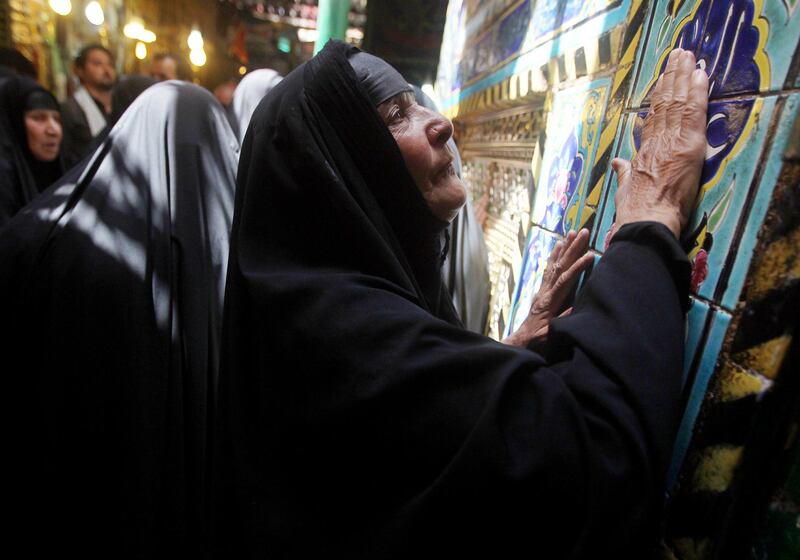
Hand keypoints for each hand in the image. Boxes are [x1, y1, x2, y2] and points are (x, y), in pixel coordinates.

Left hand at [503, 229, 592, 349]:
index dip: (577, 267)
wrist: (522, 340)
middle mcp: (545, 291)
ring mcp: (543, 289)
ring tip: (572, 233)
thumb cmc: (537, 340)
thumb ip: (562, 321)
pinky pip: (549, 269)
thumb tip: (576, 308)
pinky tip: (559, 245)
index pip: (564, 280)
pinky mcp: (543, 290)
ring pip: (554, 264)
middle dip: (572, 248)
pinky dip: (555, 256)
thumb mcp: (549, 334)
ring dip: (564, 248)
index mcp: (549, 302)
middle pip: (560, 266)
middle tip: (583, 232)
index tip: (591, 255)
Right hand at [609, 48, 708, 238]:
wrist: (646, 221)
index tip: (662, 80)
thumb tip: (618, 163)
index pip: (653, 119)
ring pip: (678, 102)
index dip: (659, 97)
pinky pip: (694, 112)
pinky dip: (697, 92)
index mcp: (643, 153)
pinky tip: (699, 74)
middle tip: (676, 56)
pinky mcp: (689, 145)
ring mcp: (672, 142)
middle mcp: (657, 143)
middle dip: (670, 77)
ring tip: (686, 56)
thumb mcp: (625, 190)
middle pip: (665, 103)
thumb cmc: (636, 213)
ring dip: (683, 76)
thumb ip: (624, 173)